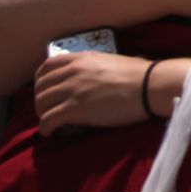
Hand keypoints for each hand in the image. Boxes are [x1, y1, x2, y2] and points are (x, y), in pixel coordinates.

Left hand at [34, 51, 165, 134]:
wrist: (150, 85)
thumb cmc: (139, 74)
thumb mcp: (110, 61)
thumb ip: (93, 67)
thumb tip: (91, 79)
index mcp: (81, 58)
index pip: (46, 66)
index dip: (41, 80)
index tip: (46, 90)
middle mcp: (72, 71)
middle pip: (40, 87)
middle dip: (41, 101)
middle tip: (50, 110)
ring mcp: (72, 90)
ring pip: (40, 104)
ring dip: (43, 115)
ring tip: (53, 123)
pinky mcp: (75, 109)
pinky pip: (47, 121)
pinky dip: (46, 129)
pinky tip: (53, 133)